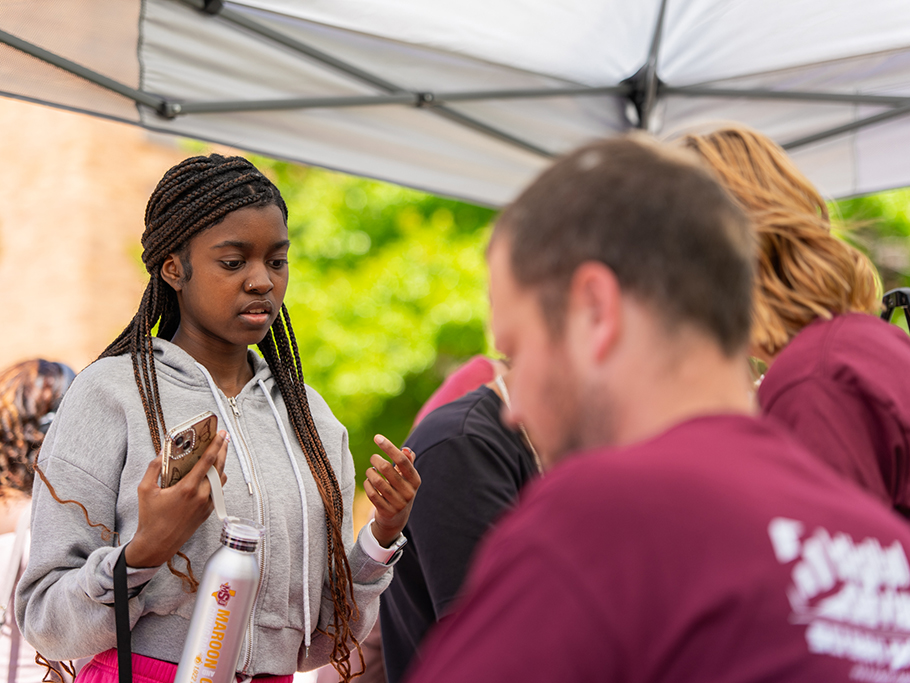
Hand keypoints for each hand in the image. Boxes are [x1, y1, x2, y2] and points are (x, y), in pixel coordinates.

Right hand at [124, 431, 229, 567]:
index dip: (216, 445)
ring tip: (218, 452)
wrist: (157, 544)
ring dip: (221, 465)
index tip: (221, 434)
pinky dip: (216, 480)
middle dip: (223, 450)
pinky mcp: (208, 512)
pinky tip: (211, 473)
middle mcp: (201, 496)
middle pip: (219, 468)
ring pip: (221, 480)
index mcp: (187, 489)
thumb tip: (163, 450)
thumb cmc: (150, 518)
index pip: (208, 461)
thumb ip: (154, 467)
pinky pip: (217, 491)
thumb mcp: (145, 489)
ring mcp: (207, 505)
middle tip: (224, 438)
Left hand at [364, 434, 420, 546]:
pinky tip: (368, 482)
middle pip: (387, 469)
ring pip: (377, 481)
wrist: (397, 519)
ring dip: (370, 472)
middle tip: (373, 458)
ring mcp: (398, 503)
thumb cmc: (401, 490)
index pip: (402, 460)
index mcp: (415, 480)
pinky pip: (372, 494)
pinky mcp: (387, 511)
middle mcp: (409, 492)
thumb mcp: (407, 477)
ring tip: (370, 471)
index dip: (389, 447)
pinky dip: (367, 485)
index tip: (377, 437)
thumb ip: (407, 462)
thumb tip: (405, 450)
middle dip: (375, 459)